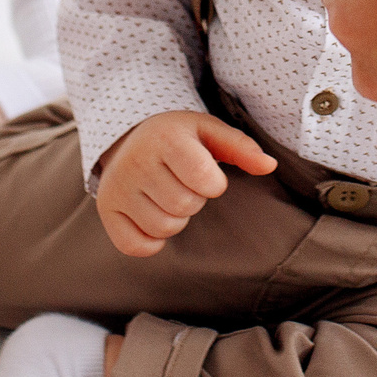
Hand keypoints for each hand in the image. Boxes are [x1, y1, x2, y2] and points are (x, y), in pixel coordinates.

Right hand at [95, 111, 274, 257]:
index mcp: (165, 138)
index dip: (213, 183)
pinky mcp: (106, 210)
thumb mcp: (208, 131)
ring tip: (167, 194)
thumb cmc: (178, 137)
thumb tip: (270, 166)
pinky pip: (135, 246)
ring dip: (174, 218)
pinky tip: (151, 214)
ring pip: (163, 227)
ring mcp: (117, 187)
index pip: (204, 180)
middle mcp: (135, 162)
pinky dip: (150, 240)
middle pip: (185, 207)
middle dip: (193, 199)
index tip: (204, 172)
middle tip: (181, 181)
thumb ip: (241, 147)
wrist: (128, 136)